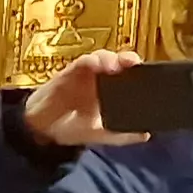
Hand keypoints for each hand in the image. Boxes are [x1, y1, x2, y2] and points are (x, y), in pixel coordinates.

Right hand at [23, 49, 148, 149]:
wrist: (41, 131)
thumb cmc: (68, 129)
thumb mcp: (101, 135)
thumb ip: (122, 135)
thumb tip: (146, 134)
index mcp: (109, 92)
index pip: (128, 75)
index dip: (139, 71)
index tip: (151, 72)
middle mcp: (99, 80)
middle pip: (118, 62)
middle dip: (129, 59)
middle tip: (135, 64)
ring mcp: (84, 75)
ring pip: (103, 57)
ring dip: (113, 58)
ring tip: (119, 64)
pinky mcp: (70, 72)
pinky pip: (84, 61)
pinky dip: (94, 60)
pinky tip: (99, 64)